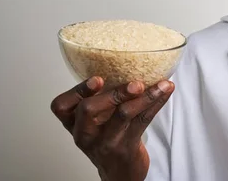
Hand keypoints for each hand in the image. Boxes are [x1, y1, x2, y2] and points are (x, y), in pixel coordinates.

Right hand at [50, 77, 173, 180]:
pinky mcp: (126, 147)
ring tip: (161, 85)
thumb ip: (101, 95)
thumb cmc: (108, 136)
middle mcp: (85, 133)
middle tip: (135, 84)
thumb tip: (127, 58)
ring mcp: (105, 142)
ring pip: (123, 115)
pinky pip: (143, 120)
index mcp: (74, 122)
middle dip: (113, 93)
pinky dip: (157, 102)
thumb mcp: (96, 119)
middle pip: (88, 110)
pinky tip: (166, 91)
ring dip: (145, 96)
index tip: (97, 78)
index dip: (77, 90)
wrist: (120, 172)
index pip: (61, 106)